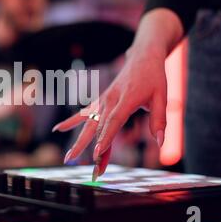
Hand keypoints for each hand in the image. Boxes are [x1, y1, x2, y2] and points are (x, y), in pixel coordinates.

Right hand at [52, 9, 182, 177]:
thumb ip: (159, 120)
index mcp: (127, 99)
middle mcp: (111, 100)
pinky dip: (71, 121)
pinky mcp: (101, 100)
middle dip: (88, 148)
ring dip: (79, 141)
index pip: (114, 121)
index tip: (98, 154)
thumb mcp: (162, 96)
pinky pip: (85, 113)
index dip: (106, 138)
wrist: (143, 56)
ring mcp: (104, 100)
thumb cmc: (154, 77)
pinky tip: (58, 129)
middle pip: (97, 126)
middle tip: (81, 164)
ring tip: (68, 158)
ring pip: (89, 124)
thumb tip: (161, 143)